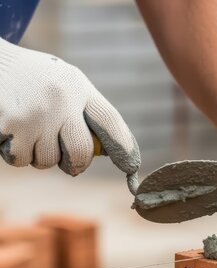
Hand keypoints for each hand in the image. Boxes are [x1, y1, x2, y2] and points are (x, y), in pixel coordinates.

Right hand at [0, 38, 139, 175]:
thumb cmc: (32, 79)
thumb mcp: (65, 83)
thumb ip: (84, 111)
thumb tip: (106, 151)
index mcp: (78, 87)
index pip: (109, 120)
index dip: (124, 146)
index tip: (131, 166)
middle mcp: (62, 100)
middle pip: (81, 152)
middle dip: (76, 164)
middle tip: (70, 165)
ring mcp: (37, 114)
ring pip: (47, 161)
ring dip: (38, 156)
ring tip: (28, 133)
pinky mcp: (13, 125)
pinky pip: (21, 159)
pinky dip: (15, 154)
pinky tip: (10, 133)